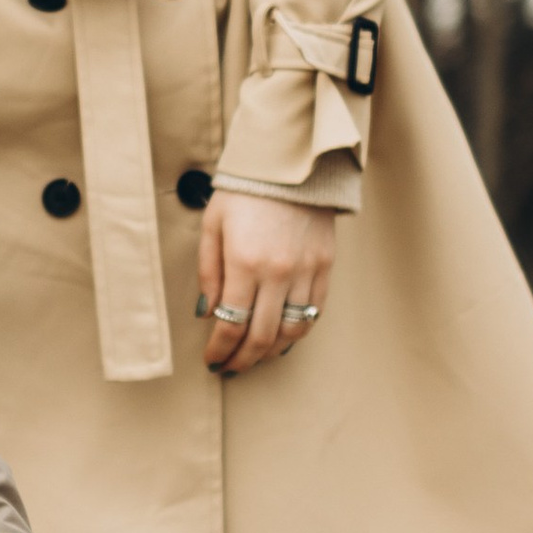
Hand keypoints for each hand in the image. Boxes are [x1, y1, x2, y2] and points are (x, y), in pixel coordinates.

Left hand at [197, 190, 332, 374]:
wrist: (291, 164)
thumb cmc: (245, 191)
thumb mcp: (213, 225)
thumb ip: (208, 272)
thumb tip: (207, 312)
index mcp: (244, 262)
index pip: (231, 325)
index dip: (220, 351)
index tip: (212, 361)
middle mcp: (278, 272)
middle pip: (262, 336)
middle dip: (243, 360)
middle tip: (231, 368)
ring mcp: (306, 271)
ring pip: (292, 331)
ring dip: (270, 352)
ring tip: (255, 356)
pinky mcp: (325, 266)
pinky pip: (314, 312)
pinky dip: (298, 332)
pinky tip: (282, 338)